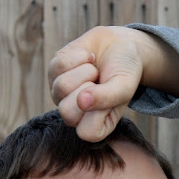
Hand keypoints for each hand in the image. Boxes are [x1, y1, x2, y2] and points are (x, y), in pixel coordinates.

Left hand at [48, 25, 178, 141]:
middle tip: (99, 81)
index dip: (97, 111)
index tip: (109, 94)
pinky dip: (78, 56)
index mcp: (95, 126)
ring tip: (95, 69)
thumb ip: (107, 97)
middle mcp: (75, 114)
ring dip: (85, 70)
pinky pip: (58, 65)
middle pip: (67, 112)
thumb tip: (81, 102)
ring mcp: (62, 94)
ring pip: (61, 86)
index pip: (87, 132)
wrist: (119, 46)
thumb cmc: (124, 71)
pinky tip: (88, 58)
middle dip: (87, 88)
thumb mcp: (124, 87)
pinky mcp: (54, 72)